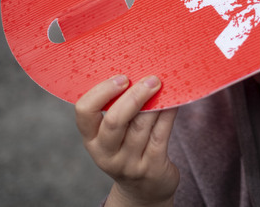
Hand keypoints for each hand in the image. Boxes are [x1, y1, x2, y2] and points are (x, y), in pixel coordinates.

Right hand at [75, 75, 178, 206]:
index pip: (84, 111)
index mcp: (91, 139)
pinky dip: (169, 113)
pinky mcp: (152, 166)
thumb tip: (138, 69)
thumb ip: (118, 108)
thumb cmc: (128, 149)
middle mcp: (105, 153)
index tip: (121, 77)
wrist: (144, 190)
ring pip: (142, 125)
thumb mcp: (114, 135)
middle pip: (115, 120)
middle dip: (135, 96)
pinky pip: (161, 134)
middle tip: (151, 79)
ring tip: (164, 85)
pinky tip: (176, 101)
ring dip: (156, 102)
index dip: (101, 92)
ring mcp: (128, 162)